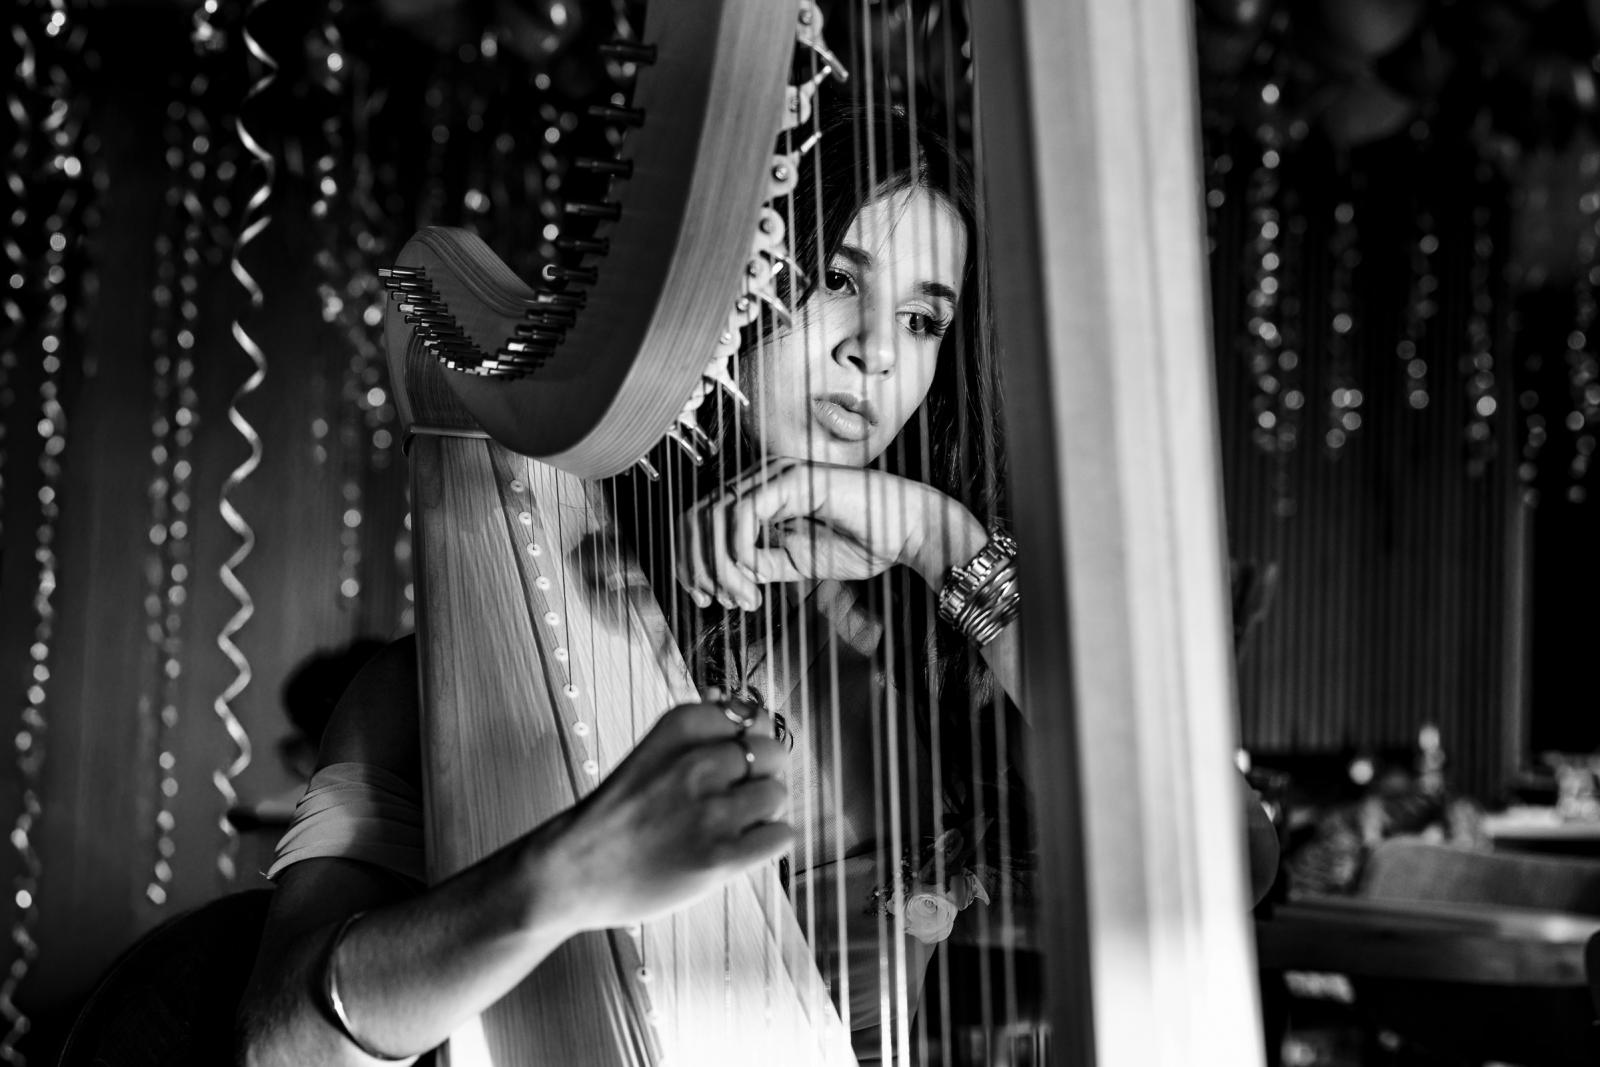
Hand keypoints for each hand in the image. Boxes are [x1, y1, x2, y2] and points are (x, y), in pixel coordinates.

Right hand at [529, 698, 793, 931]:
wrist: (571, 872)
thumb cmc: (616, 813)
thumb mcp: (652, 750)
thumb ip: (702, 731)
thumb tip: (749, 706)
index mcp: (680, 727)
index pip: (750, 715)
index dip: (745, 741)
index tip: (724, 762)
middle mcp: (698, 762)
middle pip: (773, 753)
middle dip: (760, 774)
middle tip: (730, 797)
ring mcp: (711, 811)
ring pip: (777, 795)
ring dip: (761, 811)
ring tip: (726, 826)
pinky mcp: (720, 858)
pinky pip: (782, 836)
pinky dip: (767, 842)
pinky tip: (737, 848)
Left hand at [675, 461, 980, 610]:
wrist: (908, 532)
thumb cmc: (862, 542)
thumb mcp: (796, 563)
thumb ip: (760, 565)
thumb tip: (724, 581)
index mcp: (759, 493)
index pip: (701, 519)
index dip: (690, 559)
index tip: (703, 597)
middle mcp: (762, 477)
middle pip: (696, 515)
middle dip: (696, 565)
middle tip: (714, 601)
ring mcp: (776, 474)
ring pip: (714, 516)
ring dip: (720, 566)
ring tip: (745, 598)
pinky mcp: (793, 479)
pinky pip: (743, 513)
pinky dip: (738, 551)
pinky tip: (754, 580)